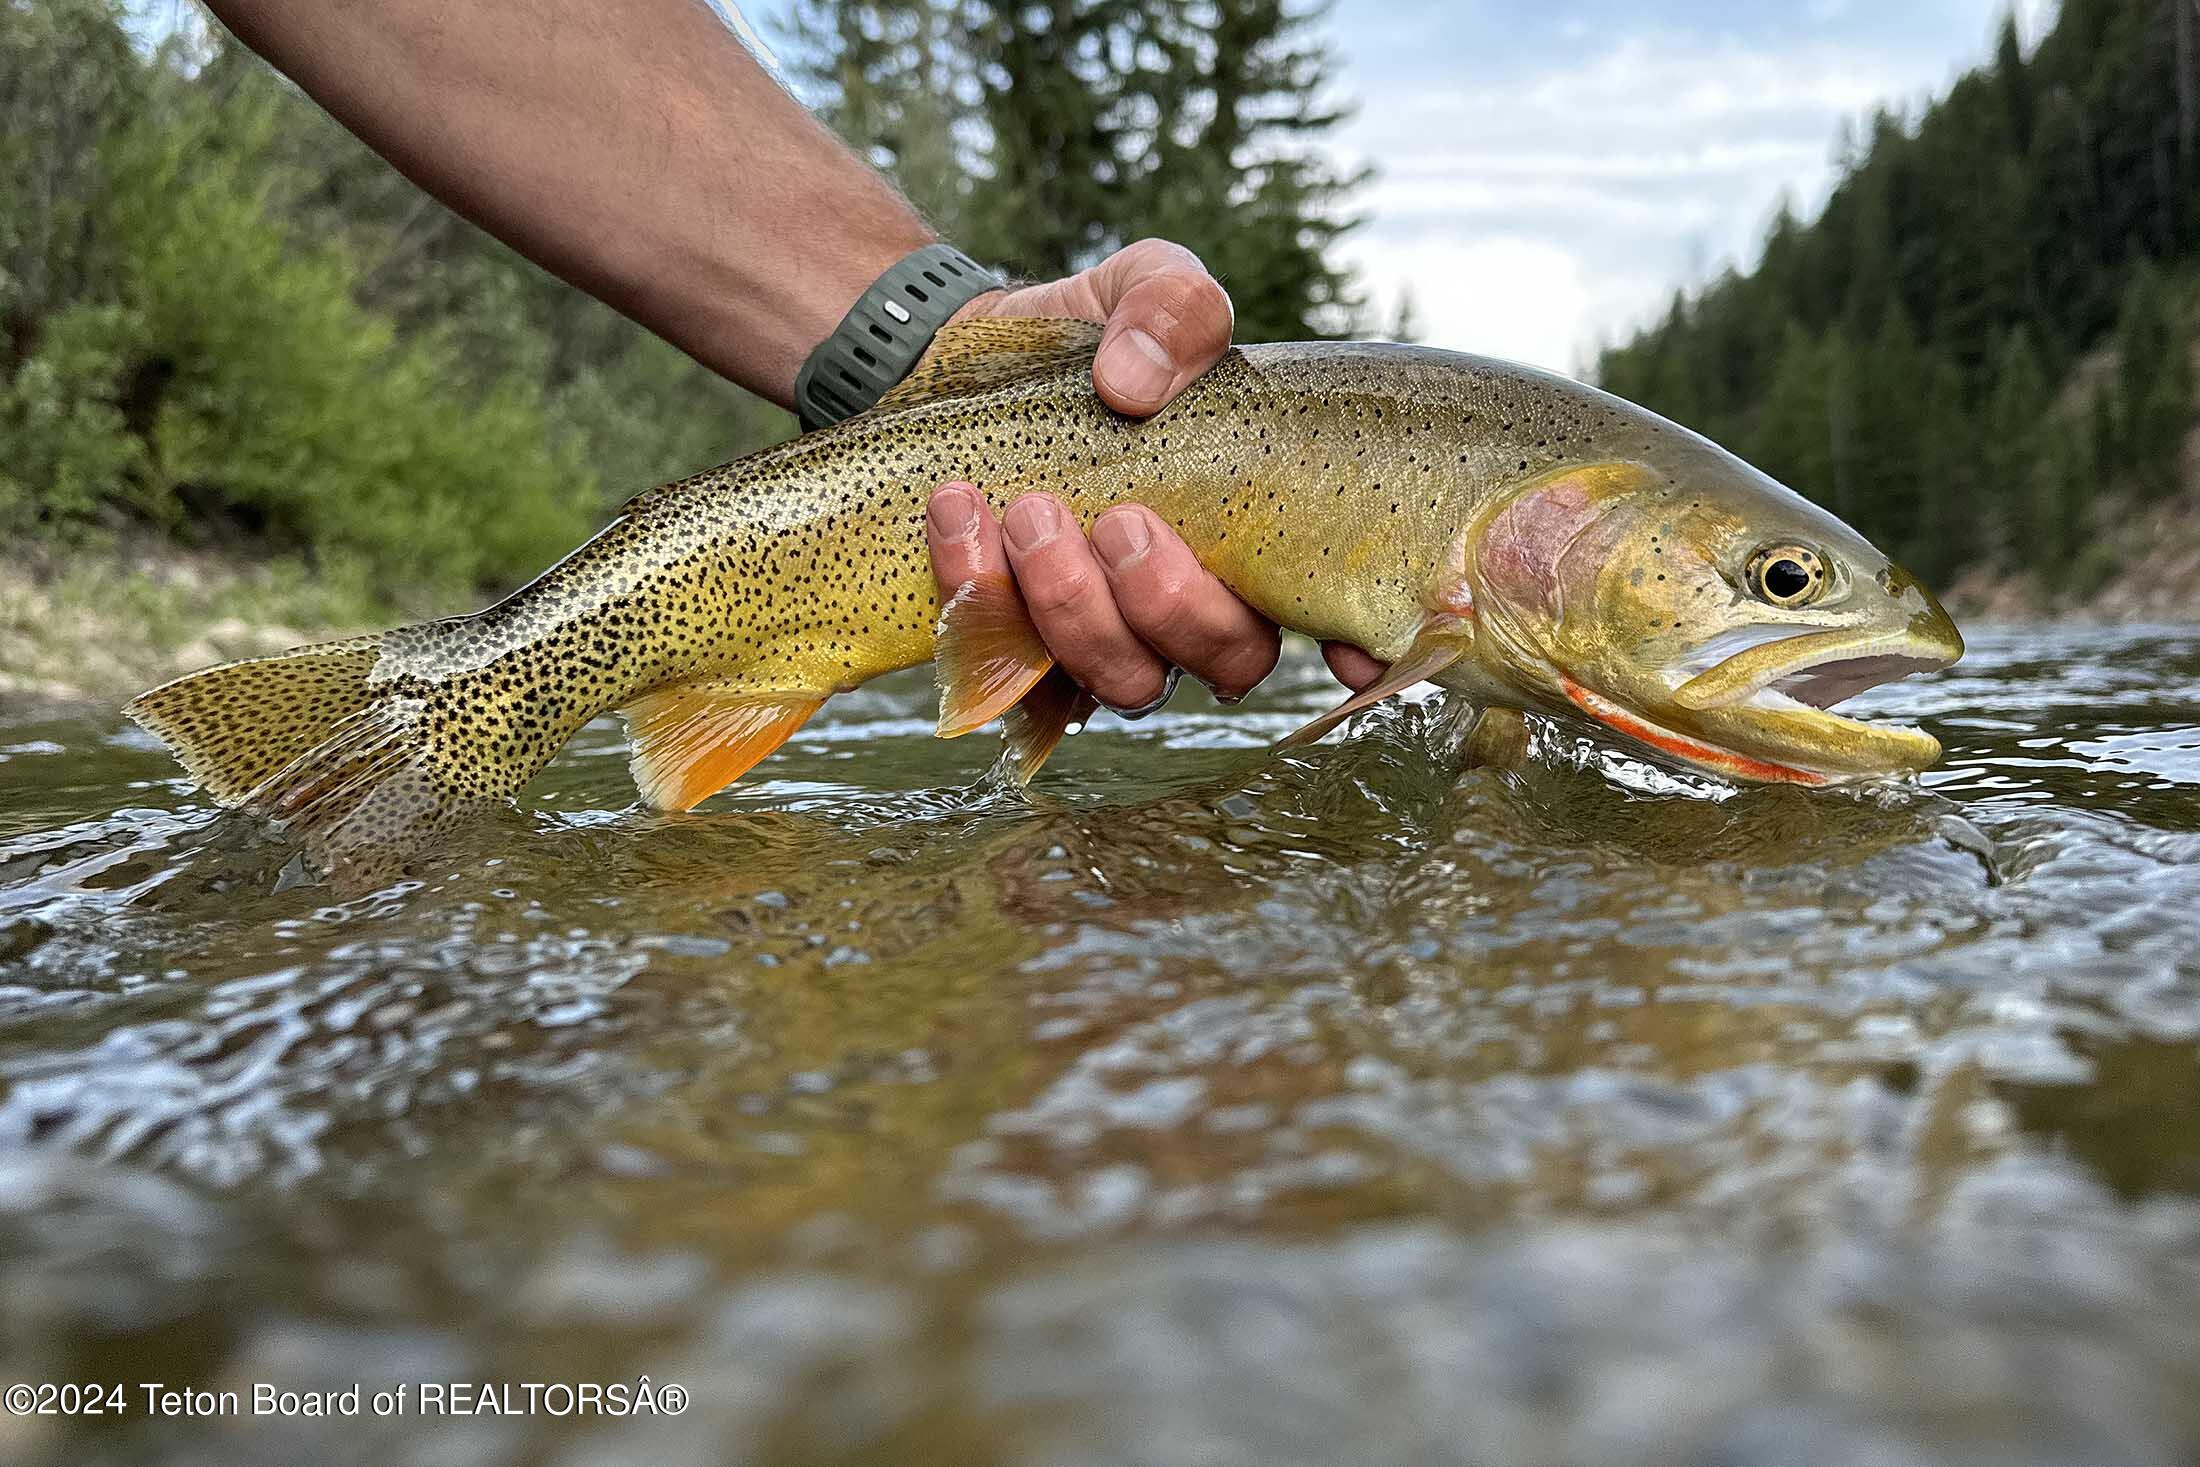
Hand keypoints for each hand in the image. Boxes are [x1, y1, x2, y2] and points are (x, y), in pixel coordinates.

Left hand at [929, 240, 1382, 714]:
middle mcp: (1196, 606)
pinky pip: (1008, 665)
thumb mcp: (1141, 287)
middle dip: (1171, 602)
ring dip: (1075, 607)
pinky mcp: (1015, 648)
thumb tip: (1138, 383)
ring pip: (1123, 680)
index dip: (1359, 649)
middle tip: (1119, 520)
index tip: (1346, 646)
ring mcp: (1108, 640)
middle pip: (1226, 660)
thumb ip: (1172, 304)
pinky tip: (957, 512)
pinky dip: (980, 593)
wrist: (954, 363)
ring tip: (1028, 511)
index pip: (1337, 619)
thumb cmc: (1085, 343)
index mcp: (1260, 534)